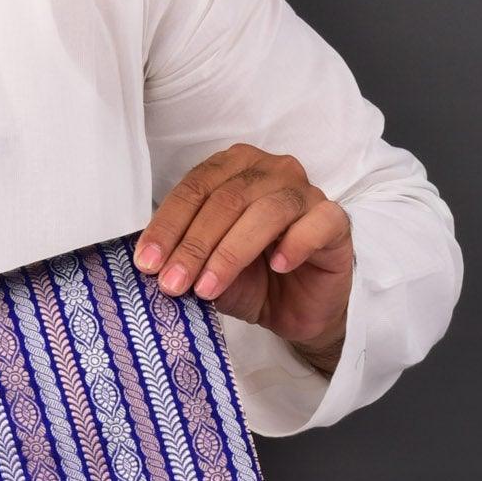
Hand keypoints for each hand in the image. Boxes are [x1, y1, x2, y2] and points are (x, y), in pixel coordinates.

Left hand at [134, 143, 353, 374]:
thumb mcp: (207, 273)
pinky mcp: (335, 221)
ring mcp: (305, 193)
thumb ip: (186, 262)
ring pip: (266, 211)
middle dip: (193, 245)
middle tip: (172, 285)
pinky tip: (278, 266)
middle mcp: (270, 172)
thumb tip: (152, 268)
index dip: (168, 226)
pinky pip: (316, 223)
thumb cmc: (252, 280)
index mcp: (233, 171)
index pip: (195, 188)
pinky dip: (295, 243)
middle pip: (226, 199)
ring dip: (231, 252)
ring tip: (208, 288)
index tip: (146, 264)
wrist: (298, 309)